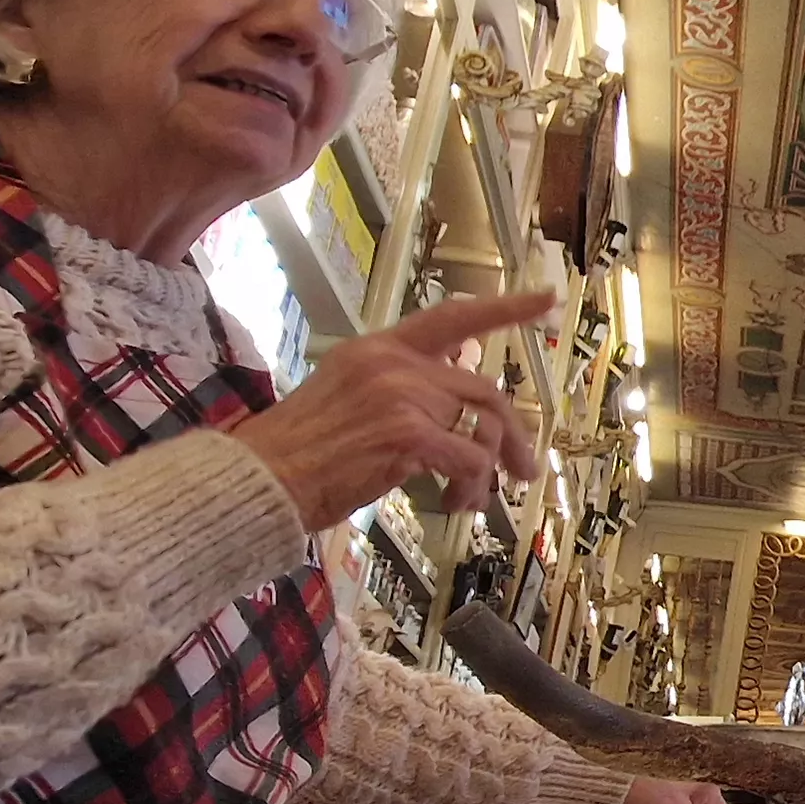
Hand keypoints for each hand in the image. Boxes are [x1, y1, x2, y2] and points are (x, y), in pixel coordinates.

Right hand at [228, 291, 554, 524]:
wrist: (258, 479)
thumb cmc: (297, 453)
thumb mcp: (345, 397)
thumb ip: (397, 389)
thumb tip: (452, 409)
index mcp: (378, 348)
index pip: (452, 318)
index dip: (504, 308)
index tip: (546, 299)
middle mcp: (394, 363)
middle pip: (483, 389)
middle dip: (512, 434)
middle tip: (523, 469)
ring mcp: (403, 395)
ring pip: (482, 428)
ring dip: (488, 471)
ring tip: (471, 500)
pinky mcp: (409, 435)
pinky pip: (470, 461)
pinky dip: (470, 488)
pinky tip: (452, 505)